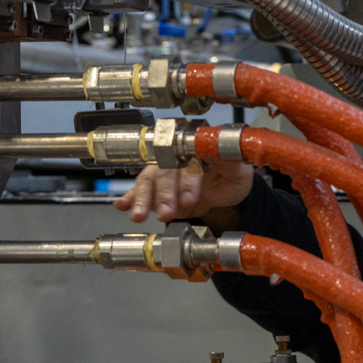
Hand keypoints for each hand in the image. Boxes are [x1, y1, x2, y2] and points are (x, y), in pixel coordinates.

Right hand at [113, 158, 254, 228]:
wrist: (222, 194)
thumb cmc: (230, 177)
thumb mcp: (239, 170)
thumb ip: (232, 160)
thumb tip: (226, 149)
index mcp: (196, 148)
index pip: (189, 159)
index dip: (188, 179)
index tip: (190, 198)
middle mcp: (175, 156)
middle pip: (165, 171)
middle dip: (165, 194)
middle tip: (167, 212)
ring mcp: (162, 170)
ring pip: (148, 181)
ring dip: (142, 198)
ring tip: (138, 214)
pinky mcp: (153, 187)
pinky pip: (138, 190)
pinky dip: (130, 198)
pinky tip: (123, 205)